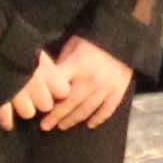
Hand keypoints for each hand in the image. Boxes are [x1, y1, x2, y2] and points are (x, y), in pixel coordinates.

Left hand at [1, 36, 135, 130]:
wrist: (123, 35)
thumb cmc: (93, 38)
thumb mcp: (72, 45)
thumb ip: (63, 63)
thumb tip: (50, 80)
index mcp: (77, 66)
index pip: (58, 88)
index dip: (47, 100)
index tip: (38, 107)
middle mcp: (90, 80)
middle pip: (70, 104)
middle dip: (56, 117)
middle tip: (45, 126)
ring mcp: (105, 87)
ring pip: (86, 110)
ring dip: (73, 120)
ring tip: (62, 126)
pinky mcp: (118, 90)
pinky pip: (107, 110)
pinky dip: (98, 119)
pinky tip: (90, 125)